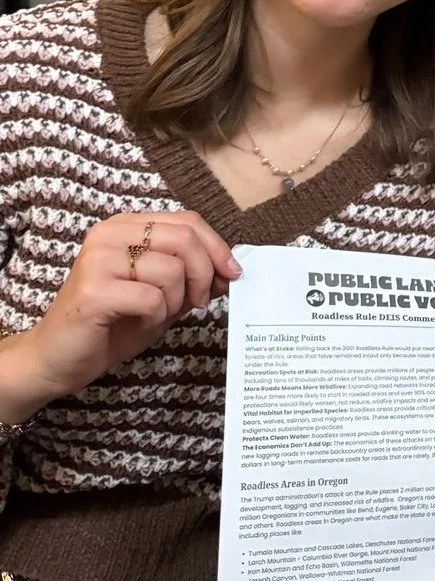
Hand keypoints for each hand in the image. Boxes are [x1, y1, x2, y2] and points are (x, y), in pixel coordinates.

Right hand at [0, 210, 239, 423]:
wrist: (57, 359)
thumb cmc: (110, 325)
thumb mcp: (161, 296)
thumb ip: (191, 278)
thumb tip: (230, 270)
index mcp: (125, 227)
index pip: (187, 221)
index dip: (217, 246)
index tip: (232, 273)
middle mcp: (109, 235)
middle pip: (184, 239)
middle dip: (205, 273)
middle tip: (200, 302)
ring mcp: (98, 260)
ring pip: (171, 270)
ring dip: (177, 301)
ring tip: (157, 315)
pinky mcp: (94, 291)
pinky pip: (152, 298)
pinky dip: (156, 317)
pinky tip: (139, 323)